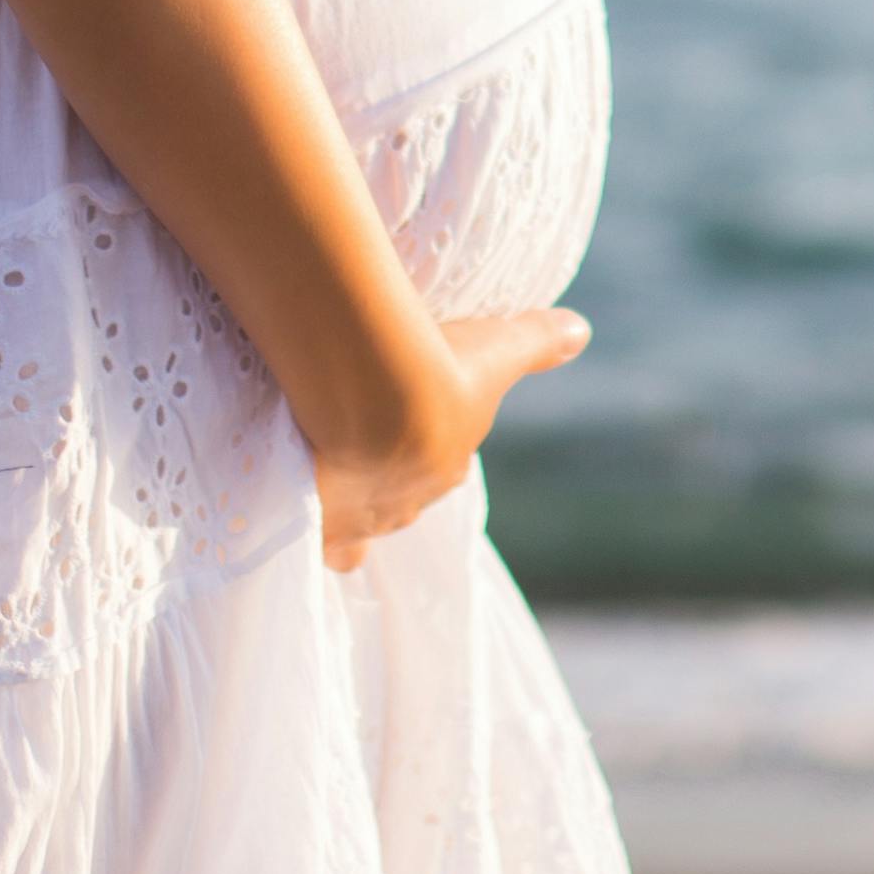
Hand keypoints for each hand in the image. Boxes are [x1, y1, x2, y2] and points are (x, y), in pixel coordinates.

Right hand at [313, 306, 588, 567]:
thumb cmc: (443, 372)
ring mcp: (361, 520)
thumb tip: (581, 331)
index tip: (405, 422)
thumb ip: (537, 341)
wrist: (375, 404)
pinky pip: (313, 542)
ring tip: (320, 479)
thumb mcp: (499, 348)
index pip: (438, 464)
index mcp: (446, 465)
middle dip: (383, 478)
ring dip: (343, 502)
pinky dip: (306, 528)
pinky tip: (291, 507)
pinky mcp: (317, 528)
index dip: (423, 444)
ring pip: (356, 527)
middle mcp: (407, 502)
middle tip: (358, 444)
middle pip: (397, 498)